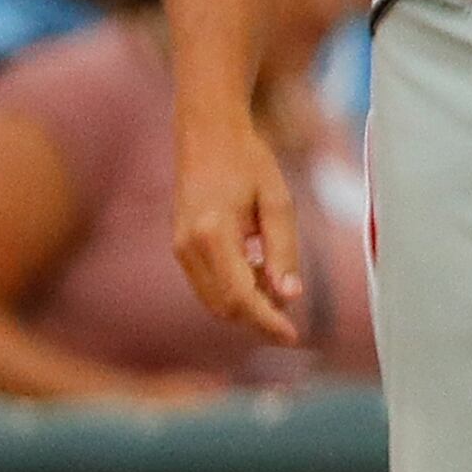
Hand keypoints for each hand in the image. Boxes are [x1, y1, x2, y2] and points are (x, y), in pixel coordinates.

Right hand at [171, 109, 305, 345]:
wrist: (207, 134)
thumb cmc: (248, 162)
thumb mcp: (278, 203)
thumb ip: (283, 251)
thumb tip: (289, 297)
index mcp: (211, 234)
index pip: (239, 296)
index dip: (267, 321)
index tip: (293, 336)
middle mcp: (187, 246)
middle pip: (223, 306)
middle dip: (258, 320)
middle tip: (292, 321)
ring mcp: (178, 248)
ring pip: (213, 300)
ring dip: (246, 308)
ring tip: (280, 297)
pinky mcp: (180, 246)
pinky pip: (207, 284)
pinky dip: (234, 292)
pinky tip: (260, 278)